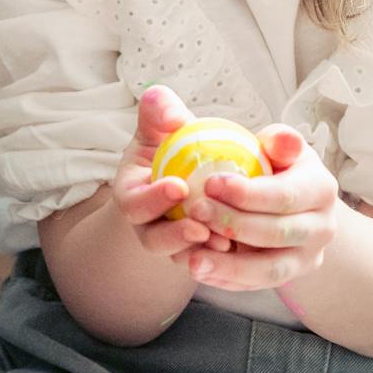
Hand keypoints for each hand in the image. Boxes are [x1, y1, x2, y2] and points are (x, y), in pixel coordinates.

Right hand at [107, 86, 214, 264]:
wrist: (191, 166)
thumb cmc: (172, 140)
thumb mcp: (162, 121)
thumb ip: (161, 110)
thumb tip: (173, 115)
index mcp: (131, 194)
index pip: (134, 203)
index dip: (152, 199)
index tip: (179, 186)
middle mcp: (146, 224)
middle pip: (154, 240)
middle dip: (175, 236)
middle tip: (202, 227)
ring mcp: (171, 244)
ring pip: (181, 257)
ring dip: (201, 252)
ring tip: (226, 242)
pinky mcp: (197, 255)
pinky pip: (206, 262)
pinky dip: (220, 257)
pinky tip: (241, 247)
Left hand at [183, 124, 339, 291]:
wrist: (289, 200)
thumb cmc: (277, 164)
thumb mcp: (280, 145)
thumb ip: (279, 140)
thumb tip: (280, 141)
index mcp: (321, 189)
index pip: (286, 195)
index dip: (248, 193)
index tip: (210, 183)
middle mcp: (323, 228)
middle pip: (277, 233)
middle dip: (234, 224)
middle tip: (196, 211)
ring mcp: (307, 258)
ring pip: (270, 270)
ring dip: (229, 266)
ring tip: (193, 259)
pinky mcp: (289, 278)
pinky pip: (256, 285)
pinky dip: (227, 280)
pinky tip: (199, 269)